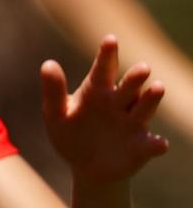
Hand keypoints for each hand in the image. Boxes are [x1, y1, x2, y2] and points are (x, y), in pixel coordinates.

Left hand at [41, 36, 168, 185]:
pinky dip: (156, 144)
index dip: (107, 55)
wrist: (86, 168)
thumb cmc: (70, 134)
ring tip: (157, 88)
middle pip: (129, 86)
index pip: (103, 69)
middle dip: (135, 77)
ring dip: (151, 99)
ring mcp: (133, 124)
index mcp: (97, 91)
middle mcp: (119, 103)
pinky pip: (152, 145)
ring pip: (145, 108)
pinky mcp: (142, 147)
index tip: (110, 39)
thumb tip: (48, 63)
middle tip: (142, 67)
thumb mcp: (56, 114)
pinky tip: (158, 144)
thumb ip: (53, 91)